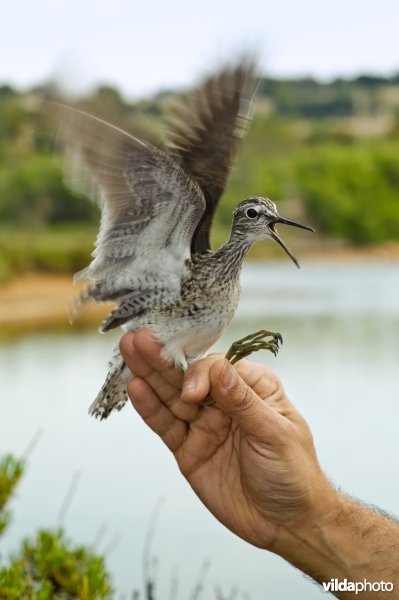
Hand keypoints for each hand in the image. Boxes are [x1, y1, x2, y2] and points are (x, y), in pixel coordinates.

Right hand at [120, 330, 333, 550]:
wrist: (286, 522)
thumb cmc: (293, 472)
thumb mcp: (275, 433)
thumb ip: (243, 401)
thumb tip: (218, 367)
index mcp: (252, 388)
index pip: (219, 368)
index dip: (200, 373)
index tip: (191, 393)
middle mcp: (224, 402)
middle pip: (189, 376)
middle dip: (164, 358)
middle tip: (138, 339)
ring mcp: (204, 424)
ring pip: (172, 396)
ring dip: (150, 374)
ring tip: (129, 351)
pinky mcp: (188, 449)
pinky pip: (166, 425)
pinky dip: (150, 408)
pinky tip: (135, 388)